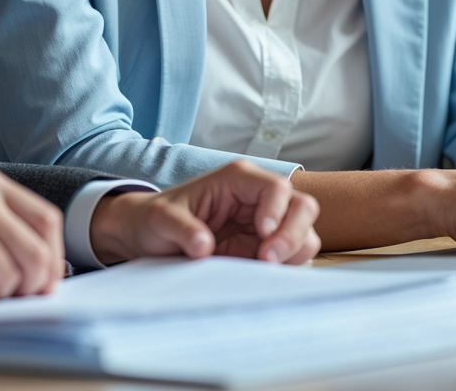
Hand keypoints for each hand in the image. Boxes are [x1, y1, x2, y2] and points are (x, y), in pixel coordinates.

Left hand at [88, 159, 321, 266]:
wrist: (151, 238)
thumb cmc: (156, 220)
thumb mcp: (161, 220)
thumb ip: (181, 229)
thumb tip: (202, 246)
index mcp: (238, 180)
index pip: (277, 188)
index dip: (276, 211)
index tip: (261, 235)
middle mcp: (259, 199)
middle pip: (302, 207)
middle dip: (293, 234)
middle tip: (267, 260)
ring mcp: (267, 224)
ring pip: (305, 232)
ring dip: (293, 252)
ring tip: (263, 269)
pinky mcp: (266, 249)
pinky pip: (294, 256)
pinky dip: (289, 266)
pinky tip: (264, 275)